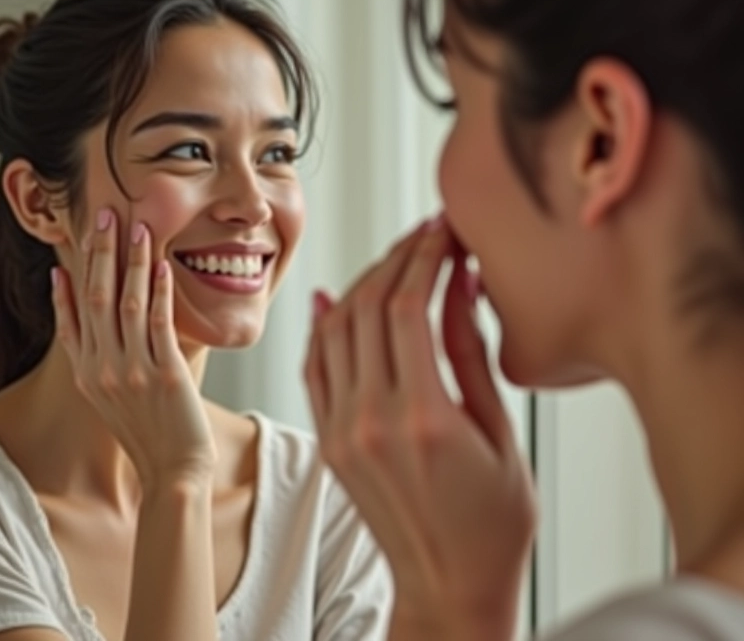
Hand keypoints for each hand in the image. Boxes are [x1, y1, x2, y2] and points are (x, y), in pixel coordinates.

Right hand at [52, 208, 216, 489]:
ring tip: (137, 229)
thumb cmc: (149, 433)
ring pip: (127, 304)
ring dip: (132, 263)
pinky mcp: (166, 373)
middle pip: (96, 300)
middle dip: (100, 254)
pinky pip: (160, 323)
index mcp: (87, 375)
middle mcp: (103, 370)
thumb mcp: (110, 400)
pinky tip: (163, 266)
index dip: (72, 277)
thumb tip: (99, 331)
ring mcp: (132, 371)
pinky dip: (160, 291)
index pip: (72, 316)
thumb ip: (101, 364)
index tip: (74, 246)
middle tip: (104, 216)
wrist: (174, 471)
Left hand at [304, 217, 536, 636]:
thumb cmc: (492, 523)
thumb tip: (460, 285)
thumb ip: (471, 353)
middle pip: (368, 307)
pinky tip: (337, 297)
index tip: (442, 230)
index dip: (425, 256)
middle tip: (423, 234)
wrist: (448, 586)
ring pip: (334, 328)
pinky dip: (324, 326)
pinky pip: (314, 366)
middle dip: (397, 257)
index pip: (409, 306)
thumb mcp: (500, 433)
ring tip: (394, 259)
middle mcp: (370, 419)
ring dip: (362, 283)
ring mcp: (340, 430)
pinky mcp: (328, 441)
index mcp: (422, 417)